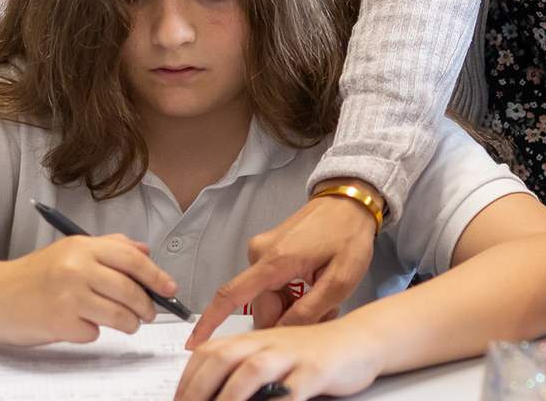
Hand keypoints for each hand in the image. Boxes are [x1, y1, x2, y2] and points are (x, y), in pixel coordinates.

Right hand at [0, 234, 179, 345]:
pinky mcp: (60, 323)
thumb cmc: (34, 276)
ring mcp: (68, 296)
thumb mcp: (69, 251)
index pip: (132, 259)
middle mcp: (76, 268)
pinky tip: (83, 325)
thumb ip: (108, 247)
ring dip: (129, 323)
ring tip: (127, 323)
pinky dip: (94, 332)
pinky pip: (94, 333)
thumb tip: (145, 250)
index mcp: (82, 246)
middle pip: (130, 290)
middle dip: (147, 306)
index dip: (157, 276)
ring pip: (119, 315)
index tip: (170, 289)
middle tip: (150, 313)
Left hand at [175, 319, 380, 400]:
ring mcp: (291, 355)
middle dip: (197, 390)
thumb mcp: (272, 358)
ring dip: (228, 398)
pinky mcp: (315, 371)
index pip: (207, 354)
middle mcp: (267, 343)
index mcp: (252, 339)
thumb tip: (209, 395)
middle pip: (221, 358)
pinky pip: (291, 390)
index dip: (187, 381)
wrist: (358, 340)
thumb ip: (242, 372)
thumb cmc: (311, 354)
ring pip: (251, 371)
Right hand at [187, 191, 378, 347]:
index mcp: (274, 260)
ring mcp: (263, 250)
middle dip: (288, 319)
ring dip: (292, 307)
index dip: (211, 322)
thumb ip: (309, 311)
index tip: (196, 343)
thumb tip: (281, 334)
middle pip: (261, 305)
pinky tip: (313, 289)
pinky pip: (272, 285)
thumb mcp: (340, 280)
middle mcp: (260, 253)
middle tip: (323, 314)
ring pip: (268, 298)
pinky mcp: (269, 250)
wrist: (350, 202)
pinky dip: (290, 294)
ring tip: (323, 300)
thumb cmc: (348, 235)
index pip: (231, 295)